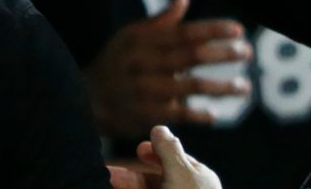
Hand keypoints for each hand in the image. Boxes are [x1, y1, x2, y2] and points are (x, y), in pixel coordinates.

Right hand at [85, 0, 250, 139]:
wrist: (83, 98)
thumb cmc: (114, 62)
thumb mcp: (129, 35)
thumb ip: (160, 21)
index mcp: (145, 40)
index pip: (185, 32)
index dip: (214, 30)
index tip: (239, 29)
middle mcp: (146, 62)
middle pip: (191, 56)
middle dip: (223, 54)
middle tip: (247, 53)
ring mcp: (145, 89)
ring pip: (190, 86)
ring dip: (220, 87)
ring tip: (243, 87)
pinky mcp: (144, 114)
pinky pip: (177, 114)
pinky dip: (197, 114)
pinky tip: (214, 114)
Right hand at [107, 126, 221, 188]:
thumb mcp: (181, 174)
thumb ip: (169, 151)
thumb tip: (159, 127)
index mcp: (201, 179)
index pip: (176, 160)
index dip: (156, 153)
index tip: (139, 149)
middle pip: (157, 179)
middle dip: (133, 174)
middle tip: (111, 171)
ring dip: (129, 184)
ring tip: (109, 178)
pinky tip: (117, 186)